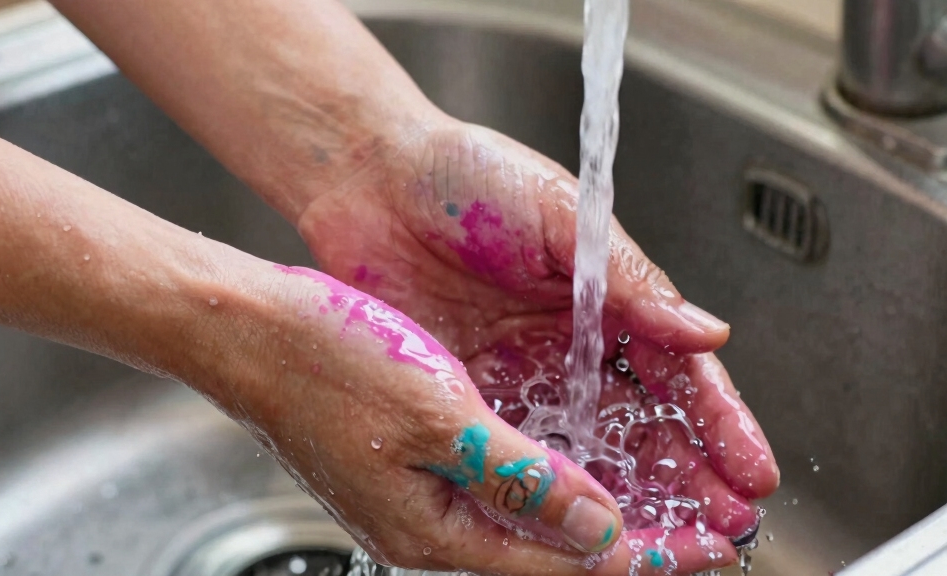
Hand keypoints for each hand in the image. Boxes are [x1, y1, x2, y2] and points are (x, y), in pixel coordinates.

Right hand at [207, 261, 738, 575]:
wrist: (247, 325)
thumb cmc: (323, 363)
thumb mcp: (438, 422)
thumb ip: (523, 480)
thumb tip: (597, 529)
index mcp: (437, 528)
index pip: (566, 561)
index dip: (648, 554)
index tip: (712, 543)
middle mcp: (436, 518)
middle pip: (559, 544)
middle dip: (641, 535)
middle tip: (714, 522)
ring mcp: (427, 485)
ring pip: (539, 507)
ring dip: (607, 500)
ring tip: (674, 490)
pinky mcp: (421, 449)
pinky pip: (507, 472)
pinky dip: (560, 469)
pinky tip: (592, 453)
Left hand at [294, 118, 779, 571]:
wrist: (370, 178)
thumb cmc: (464, 176)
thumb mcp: (560, 214)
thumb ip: (629, 279)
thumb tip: (706, 331)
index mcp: (602, 299)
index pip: (676, 372)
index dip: (718, 424)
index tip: (752, 470)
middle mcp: (566, 347)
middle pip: (642, 426)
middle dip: (689, 479)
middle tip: (724, 529)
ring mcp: (518, 377)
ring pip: (586, 452)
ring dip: (628, 498)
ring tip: (667, 543)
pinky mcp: (465, 395)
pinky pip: (517, 455)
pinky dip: (548, 491)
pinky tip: (575, 522)